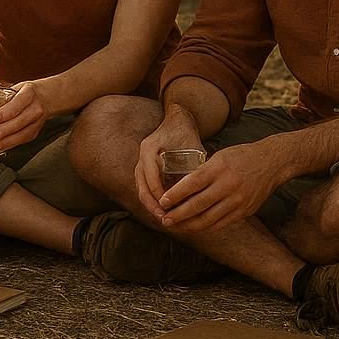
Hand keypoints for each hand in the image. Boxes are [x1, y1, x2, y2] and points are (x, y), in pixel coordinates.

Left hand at [0, 80, 56, 150]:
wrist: (48, 97)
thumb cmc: (28, 92)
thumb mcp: (17, 87)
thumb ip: (2, 97)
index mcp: (29, 93)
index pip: (16, 105)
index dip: (3, 115)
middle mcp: (36, 107)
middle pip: (19, 122)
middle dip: (4, 131)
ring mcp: (38, 121)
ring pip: (23, 134)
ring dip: (7, 141)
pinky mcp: (37, 131)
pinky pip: (24, 139)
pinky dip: (12, 144)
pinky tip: (2, 146)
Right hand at [133, 106, 203, 222]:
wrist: (178, 120)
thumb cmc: (186, 133)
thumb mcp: (191, 148)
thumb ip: (191, 168)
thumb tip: (197, 193)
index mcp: (149, 148)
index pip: (149, 175)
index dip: (158, 192)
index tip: (168, 206)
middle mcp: (142, 155)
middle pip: (141, 185)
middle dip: (152, 204)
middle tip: (164, 217)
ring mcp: (141, 162)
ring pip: (141, 188)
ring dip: (151, 204)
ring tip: (163, 217)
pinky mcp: (145, 168)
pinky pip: (145, 187)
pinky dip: (152, 199)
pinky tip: (164, 209)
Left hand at [158, 135, 292, 233]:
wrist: (272, 163)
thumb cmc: (241, 156)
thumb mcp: (219, 156)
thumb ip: (202, 172)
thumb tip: (180, 189)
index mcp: (219, 168)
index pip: (192, 183)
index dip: (175, 195)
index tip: (162, 202)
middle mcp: (228, 185)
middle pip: (198, 204)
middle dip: (178, 214)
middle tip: (164, 219)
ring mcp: (238, 200)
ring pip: (209, 218)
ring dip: (189, 225)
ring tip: (176, 226)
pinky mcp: (245, 211)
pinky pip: (221, 223)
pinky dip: (206, 227)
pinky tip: (195, 227)